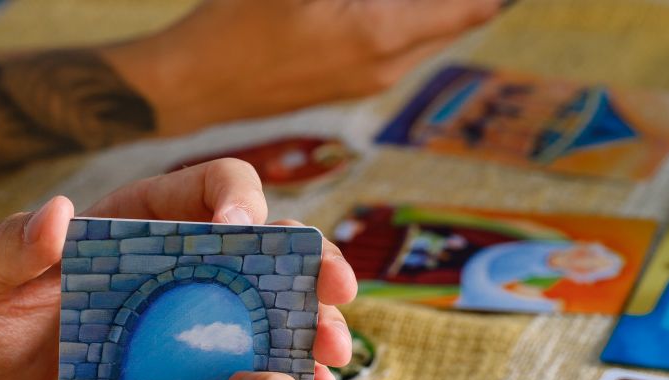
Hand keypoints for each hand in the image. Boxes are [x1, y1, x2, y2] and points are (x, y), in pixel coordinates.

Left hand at [0, 158, 355, 379]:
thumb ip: (0, 248)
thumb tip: (58, 215)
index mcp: (131, 230)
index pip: (207, 190)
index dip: (240, 199)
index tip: (249, 231)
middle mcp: (173, 277)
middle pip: (262, 256)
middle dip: (308, 269)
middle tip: (335, 298)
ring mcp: (186, 335)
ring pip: (269, 321)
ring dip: (310, 336)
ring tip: (332, 368)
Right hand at [107, 0, 502, 133]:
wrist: (195, 83)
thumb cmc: (236, 21)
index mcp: (381, 36)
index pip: (473, 6)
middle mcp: (386, 66)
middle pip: (458, 17)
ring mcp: (370, 80)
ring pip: (430, 31)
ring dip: (439, 4)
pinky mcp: (351, 83)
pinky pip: (403, 43)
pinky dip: (412, 15)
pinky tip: (392, 2)